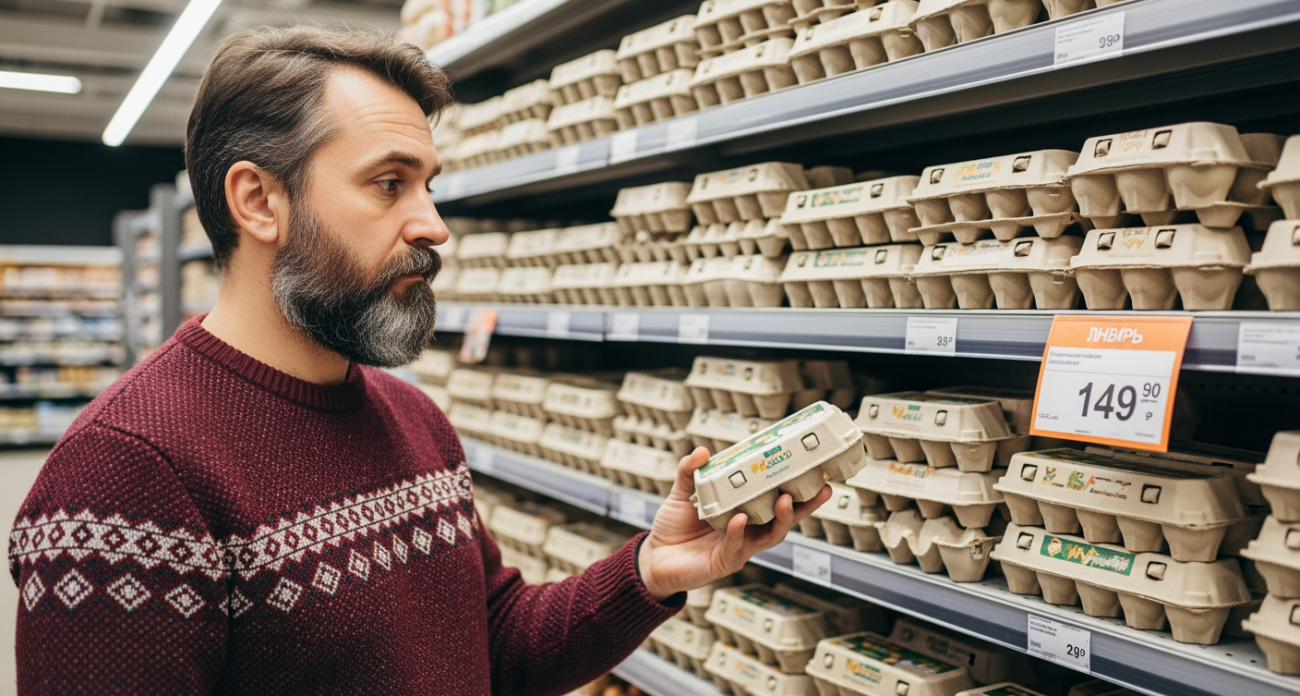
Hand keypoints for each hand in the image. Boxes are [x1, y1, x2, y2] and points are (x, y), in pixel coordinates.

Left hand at [636, 446, 831, 600]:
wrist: (655, 558)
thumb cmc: (674, 528)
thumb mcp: (683, 494)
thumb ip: (691, 472)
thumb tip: (703, 451)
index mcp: (745, 512)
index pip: (776, 499)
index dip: (795, 488)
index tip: (813, 470)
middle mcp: (748, 531)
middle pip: (785, 519)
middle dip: (805, 505)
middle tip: (821, 487)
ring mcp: (739, 548)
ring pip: (769, 535)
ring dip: (780, 518)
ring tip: (784, 499)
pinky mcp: (724, 562)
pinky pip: (737, 547)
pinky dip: (740, 533)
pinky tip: (741, 520)